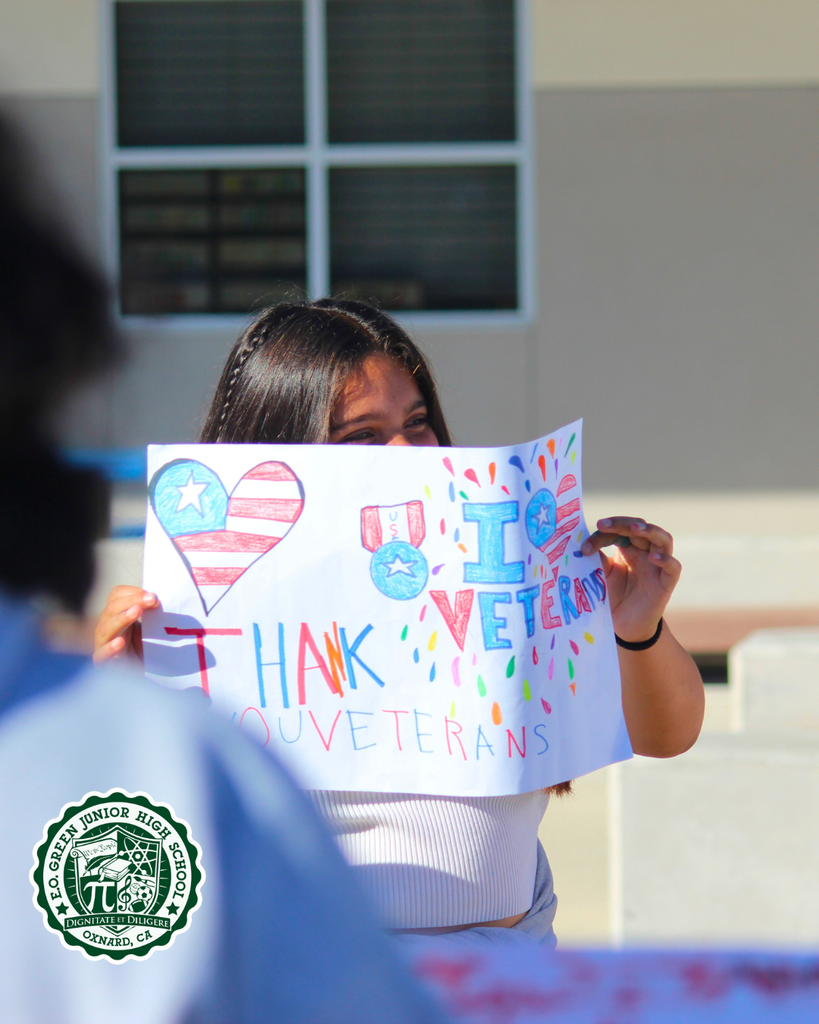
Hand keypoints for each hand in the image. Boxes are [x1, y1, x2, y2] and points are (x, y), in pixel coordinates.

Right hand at [92, 586, 157, 665]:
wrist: (144, 679)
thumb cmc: (145, 651)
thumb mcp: (149, 630)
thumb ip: (152, 615)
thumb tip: (159, 599)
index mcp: (117, 616)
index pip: (116, 596)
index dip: (132, 592)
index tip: (153, 595)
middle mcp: (107, 628)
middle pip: (111, 609)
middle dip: (132, 601)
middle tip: (152, 599)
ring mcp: (103, 646)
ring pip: (105, 629)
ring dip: (121, 618)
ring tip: (136, 611)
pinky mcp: (104, 665)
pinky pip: (101, 656)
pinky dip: (109, 648)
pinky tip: (120, 642)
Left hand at [581, 517, 680, 642]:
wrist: (625, 627)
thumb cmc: (613, 597)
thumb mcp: (601, 575)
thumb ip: (596, 559)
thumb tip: (580, 543)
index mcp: (628, 548)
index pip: (619, 531)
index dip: (603, 533)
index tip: (584, 546)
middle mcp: (645, 552)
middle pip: (640, 528)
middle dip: (622, 524)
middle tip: (602, 525)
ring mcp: (657, 567)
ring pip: (663, 540)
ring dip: (650, 530)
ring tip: (635, 528)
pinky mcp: (666, 584)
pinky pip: (674, 568)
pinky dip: (666, 560)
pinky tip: (652, 558)